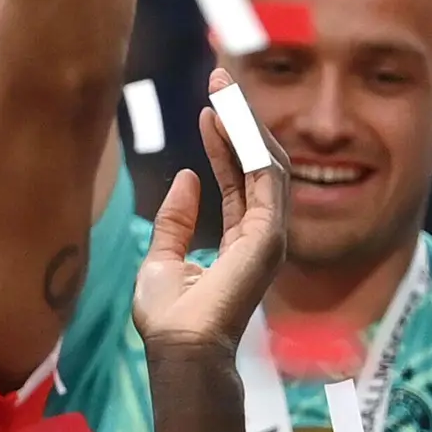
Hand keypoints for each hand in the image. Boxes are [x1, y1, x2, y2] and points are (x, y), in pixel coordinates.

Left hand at [133, 106, 291, 353]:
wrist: (180, 348)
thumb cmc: (170, 319)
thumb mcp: (161, 259)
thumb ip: (175, 221)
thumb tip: (186, 177)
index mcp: (241, 242)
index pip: (239, 180)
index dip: (224, 144)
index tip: (207, 111)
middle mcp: (262, 235)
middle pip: (258, 164)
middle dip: (240, 121)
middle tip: (221, 82)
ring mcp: (270, 234)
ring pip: (267, 162)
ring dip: (245, 124)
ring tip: (224, 90)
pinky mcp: (270, 234)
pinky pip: (266, 175)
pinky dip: (250, 144)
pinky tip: (230, 118)